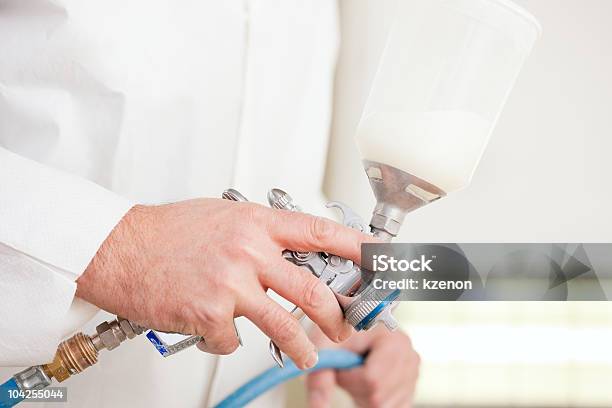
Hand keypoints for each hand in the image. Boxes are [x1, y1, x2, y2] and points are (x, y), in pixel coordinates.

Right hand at [76, 198, 374, 368]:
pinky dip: (230, 341)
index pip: (319, 232)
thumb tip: (290, 251)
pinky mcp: (211, 314)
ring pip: (284, 323)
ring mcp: (231, 284)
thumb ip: (260, 234)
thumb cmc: (169, 231)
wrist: (122, 248)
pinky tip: (218, 332)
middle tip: (343, 325)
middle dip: (335, 314)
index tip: (377, 256)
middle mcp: (249, 252)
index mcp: (256, 224)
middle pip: (311, 289)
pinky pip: (234, 340)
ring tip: (306, 354)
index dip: (355, 245)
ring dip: (300, 345)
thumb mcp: (224, 218)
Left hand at [307, 325, 419, 407]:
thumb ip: (321, 377)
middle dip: (356, 387)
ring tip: (359, 374)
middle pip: (378, 395)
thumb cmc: (341, 337)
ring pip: (382, 406)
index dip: (349, 378)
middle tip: (349, 370)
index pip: (371, 379)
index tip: (342, 364)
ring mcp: (412, 376)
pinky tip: (368, 384)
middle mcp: (410, 357)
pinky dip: (373, 401)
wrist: (351, 336)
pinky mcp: (409, 391)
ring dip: (363, 395)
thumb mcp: (325, 349)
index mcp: (394, 340)